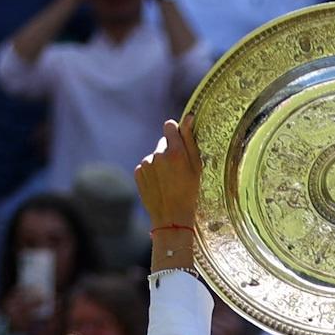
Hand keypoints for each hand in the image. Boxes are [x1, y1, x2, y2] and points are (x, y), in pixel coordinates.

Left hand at [135, 117, 200, 232]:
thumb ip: (190, 140)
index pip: (170, 126)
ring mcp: (146, 164)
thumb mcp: (196, 166)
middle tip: (178, 170)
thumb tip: (188, 117)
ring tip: (169, 180)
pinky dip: (152, 172)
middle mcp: (158, 155)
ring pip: (155, 155)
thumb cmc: (189, 192)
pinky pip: (147, 166)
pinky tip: (160, 185)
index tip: (179, 141)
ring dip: (161, 163)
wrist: (171, 217)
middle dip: (170, 151)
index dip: (175, 132)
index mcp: (174, 152)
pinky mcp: (138, 172)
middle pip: (163, 142)